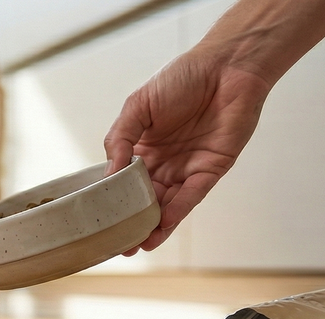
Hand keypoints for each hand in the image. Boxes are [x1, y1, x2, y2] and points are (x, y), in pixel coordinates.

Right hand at [104, 46, 274, 255]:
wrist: (227, 67)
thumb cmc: (182, 78)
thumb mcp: (137, 105)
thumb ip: (120, 138)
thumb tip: (108, 173)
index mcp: (143, 147)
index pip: (124, 181)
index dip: (113, 201)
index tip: (97, 221)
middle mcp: (164, 162)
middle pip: (145, 199)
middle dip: (131, 223)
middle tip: (116, 246)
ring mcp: (188, 168)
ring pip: (167, 204)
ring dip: (153, 226)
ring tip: (136, 246)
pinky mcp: (211, 169)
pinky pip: (192, 196)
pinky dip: (177, 212)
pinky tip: (161, 227)